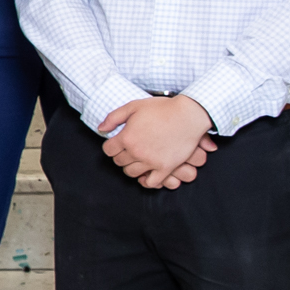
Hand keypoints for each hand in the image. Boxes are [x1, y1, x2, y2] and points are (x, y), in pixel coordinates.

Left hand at [100, 95, 217, 186]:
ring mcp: (151, 162)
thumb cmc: (161, 108)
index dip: (111, 146)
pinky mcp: (165, 168)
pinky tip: (146, 173)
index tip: (117, 143)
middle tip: (129, 149)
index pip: (108, 150)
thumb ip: (113, 118)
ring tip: (137, 159)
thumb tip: (101, 129)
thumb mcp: (133, 106)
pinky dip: (146, 180)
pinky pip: (150, 182)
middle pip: (119, 161)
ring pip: (131, 172)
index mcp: (127, 137)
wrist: (188, 115)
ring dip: (131, 167)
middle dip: (121, 155)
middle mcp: (136, 152)